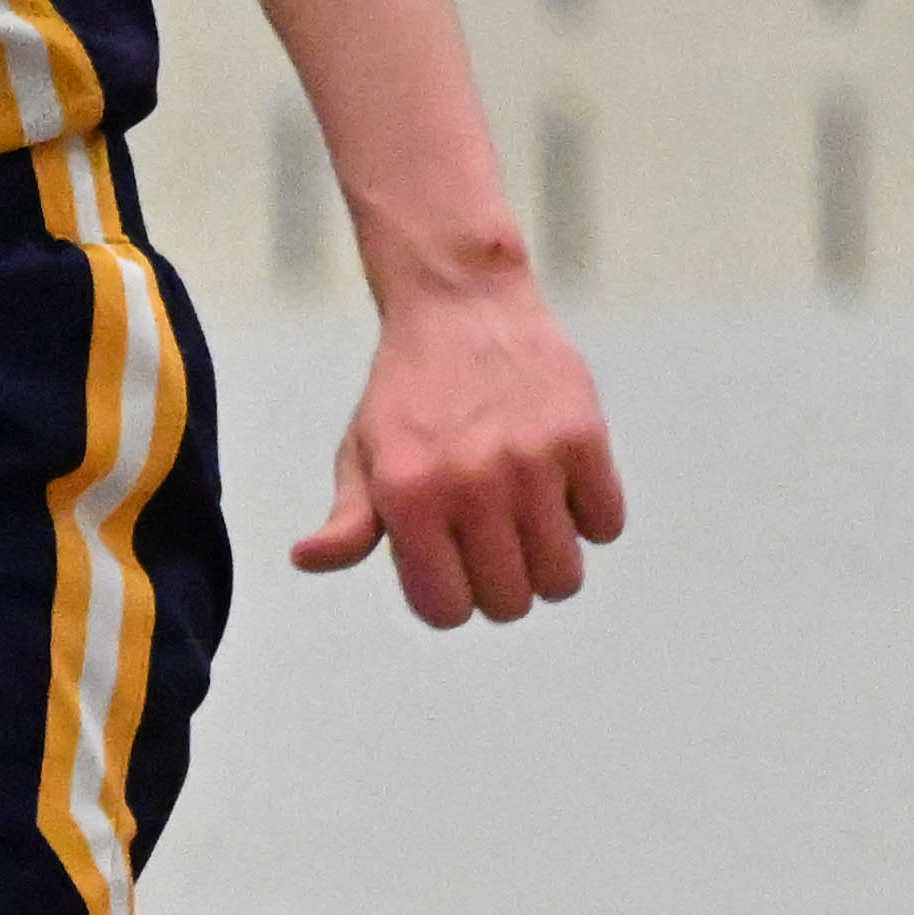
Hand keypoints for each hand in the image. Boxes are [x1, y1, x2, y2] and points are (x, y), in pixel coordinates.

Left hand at [295, 270, 625, 625]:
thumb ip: (348, 521)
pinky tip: (562, 491)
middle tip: (493, 553)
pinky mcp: (584, 438)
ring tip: (531, 532)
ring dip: (548, 567)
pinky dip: (589, 520)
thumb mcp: (362, 453)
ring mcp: (532, 463)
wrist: (463, 306)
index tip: (453, 575)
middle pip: (508, 602)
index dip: (450, 603)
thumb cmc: (407, 392)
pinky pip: (605, 524)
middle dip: (500, 592)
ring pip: (562, 575)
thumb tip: (308, 559)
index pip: (444, 608)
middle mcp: (471, 485)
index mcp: (409, 497)